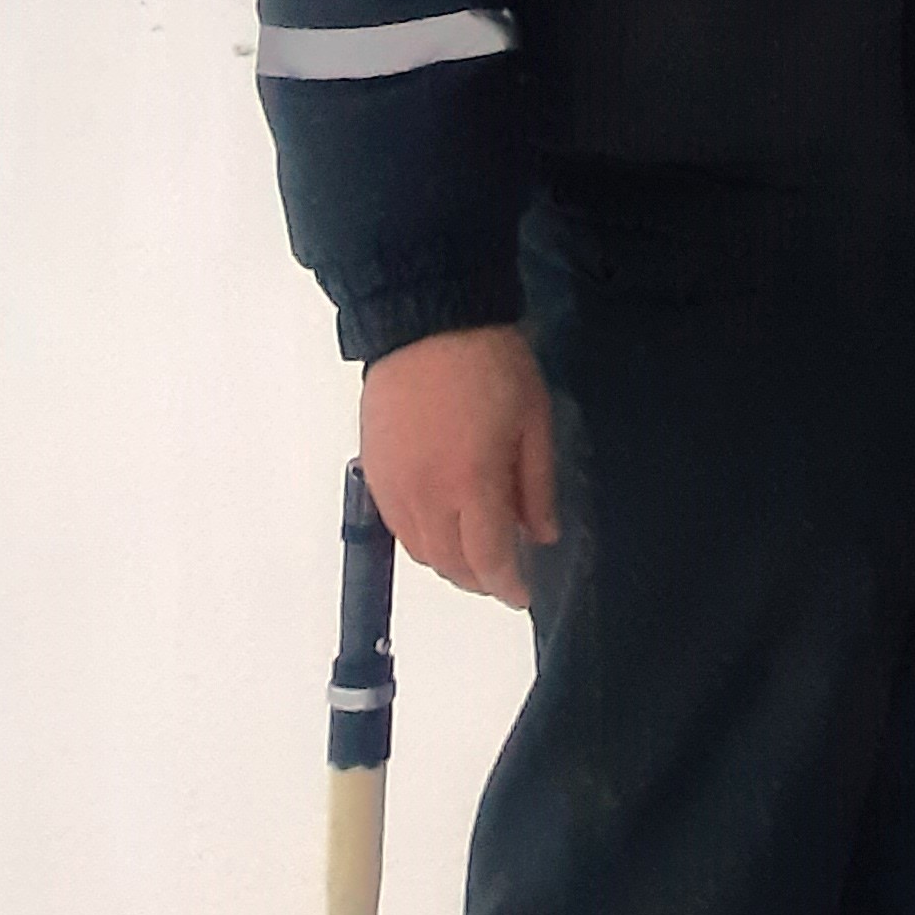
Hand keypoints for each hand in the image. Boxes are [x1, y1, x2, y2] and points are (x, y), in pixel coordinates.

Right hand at [361, 322, 558, 610]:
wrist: (426, 320)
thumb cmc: (493, 364)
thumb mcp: (534, 418)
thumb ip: (537, 484)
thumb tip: (541, 536)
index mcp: (472, 483)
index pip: (488, 558)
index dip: (507, 585)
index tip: (523, 595)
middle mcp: (426, 497)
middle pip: (449, 564)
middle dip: (479, 578)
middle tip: (502, 572)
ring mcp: (394, 488)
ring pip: (419, 552)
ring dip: (449, 563)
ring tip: (474, 552)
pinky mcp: (373, 473)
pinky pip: (397, 527)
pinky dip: (421, 539)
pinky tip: (441, 525)